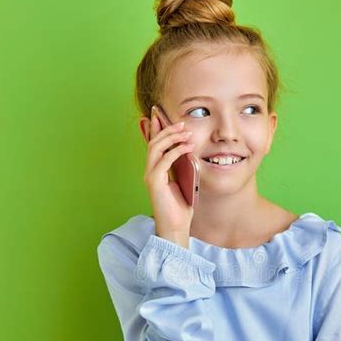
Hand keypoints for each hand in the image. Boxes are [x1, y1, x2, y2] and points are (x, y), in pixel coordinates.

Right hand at [139, 106, 194, 236]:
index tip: (160, 113)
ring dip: (171, 137)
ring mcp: (150, 176)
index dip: (155, 127)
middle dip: (167, 129)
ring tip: (186, 132)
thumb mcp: (184, 180)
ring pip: (156, 148)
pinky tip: (187, 147)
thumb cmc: (181, 206)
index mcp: (156, 169)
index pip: (153, 143)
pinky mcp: (154, 182)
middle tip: (182, 123)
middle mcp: (150, 170)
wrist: (176, 227)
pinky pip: (164, 161)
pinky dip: (176, 151)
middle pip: (154, 142)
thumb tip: (189, 147)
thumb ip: (183, 165)